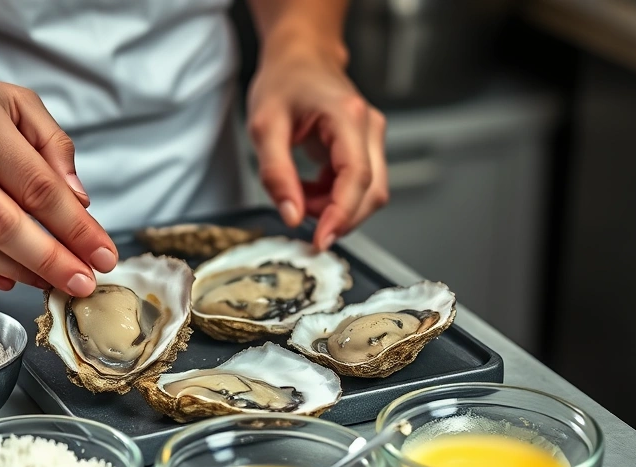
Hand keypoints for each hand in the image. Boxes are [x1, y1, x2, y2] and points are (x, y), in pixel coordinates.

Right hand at [0, 51, 116, 295]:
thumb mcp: (12, 101)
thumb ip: (53, 146)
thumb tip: (80, 201)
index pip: (37, 186)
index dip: (77, 227)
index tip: (103, 253)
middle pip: (4, 224)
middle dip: (52, 261)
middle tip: (84, 283)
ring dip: (20, 272)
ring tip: (52, 280)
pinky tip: (11, 276)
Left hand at [247, 44, 387, 250]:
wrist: (300, 56)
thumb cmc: (284, 82)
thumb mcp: (264, 127)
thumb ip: (276, 174)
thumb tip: (292, 216)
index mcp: (348, 116)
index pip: (356, 178)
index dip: (341, 215)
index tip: (321, 240)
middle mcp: (369, 127)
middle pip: (371, 192)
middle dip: (338, 217)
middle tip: (302, 222)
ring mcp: (372, 138)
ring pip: (369, 193)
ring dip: (335, 209)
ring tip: (300, 196)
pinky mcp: (366, 147)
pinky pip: (359, 186)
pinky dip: (334, 199)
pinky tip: (309, 190)